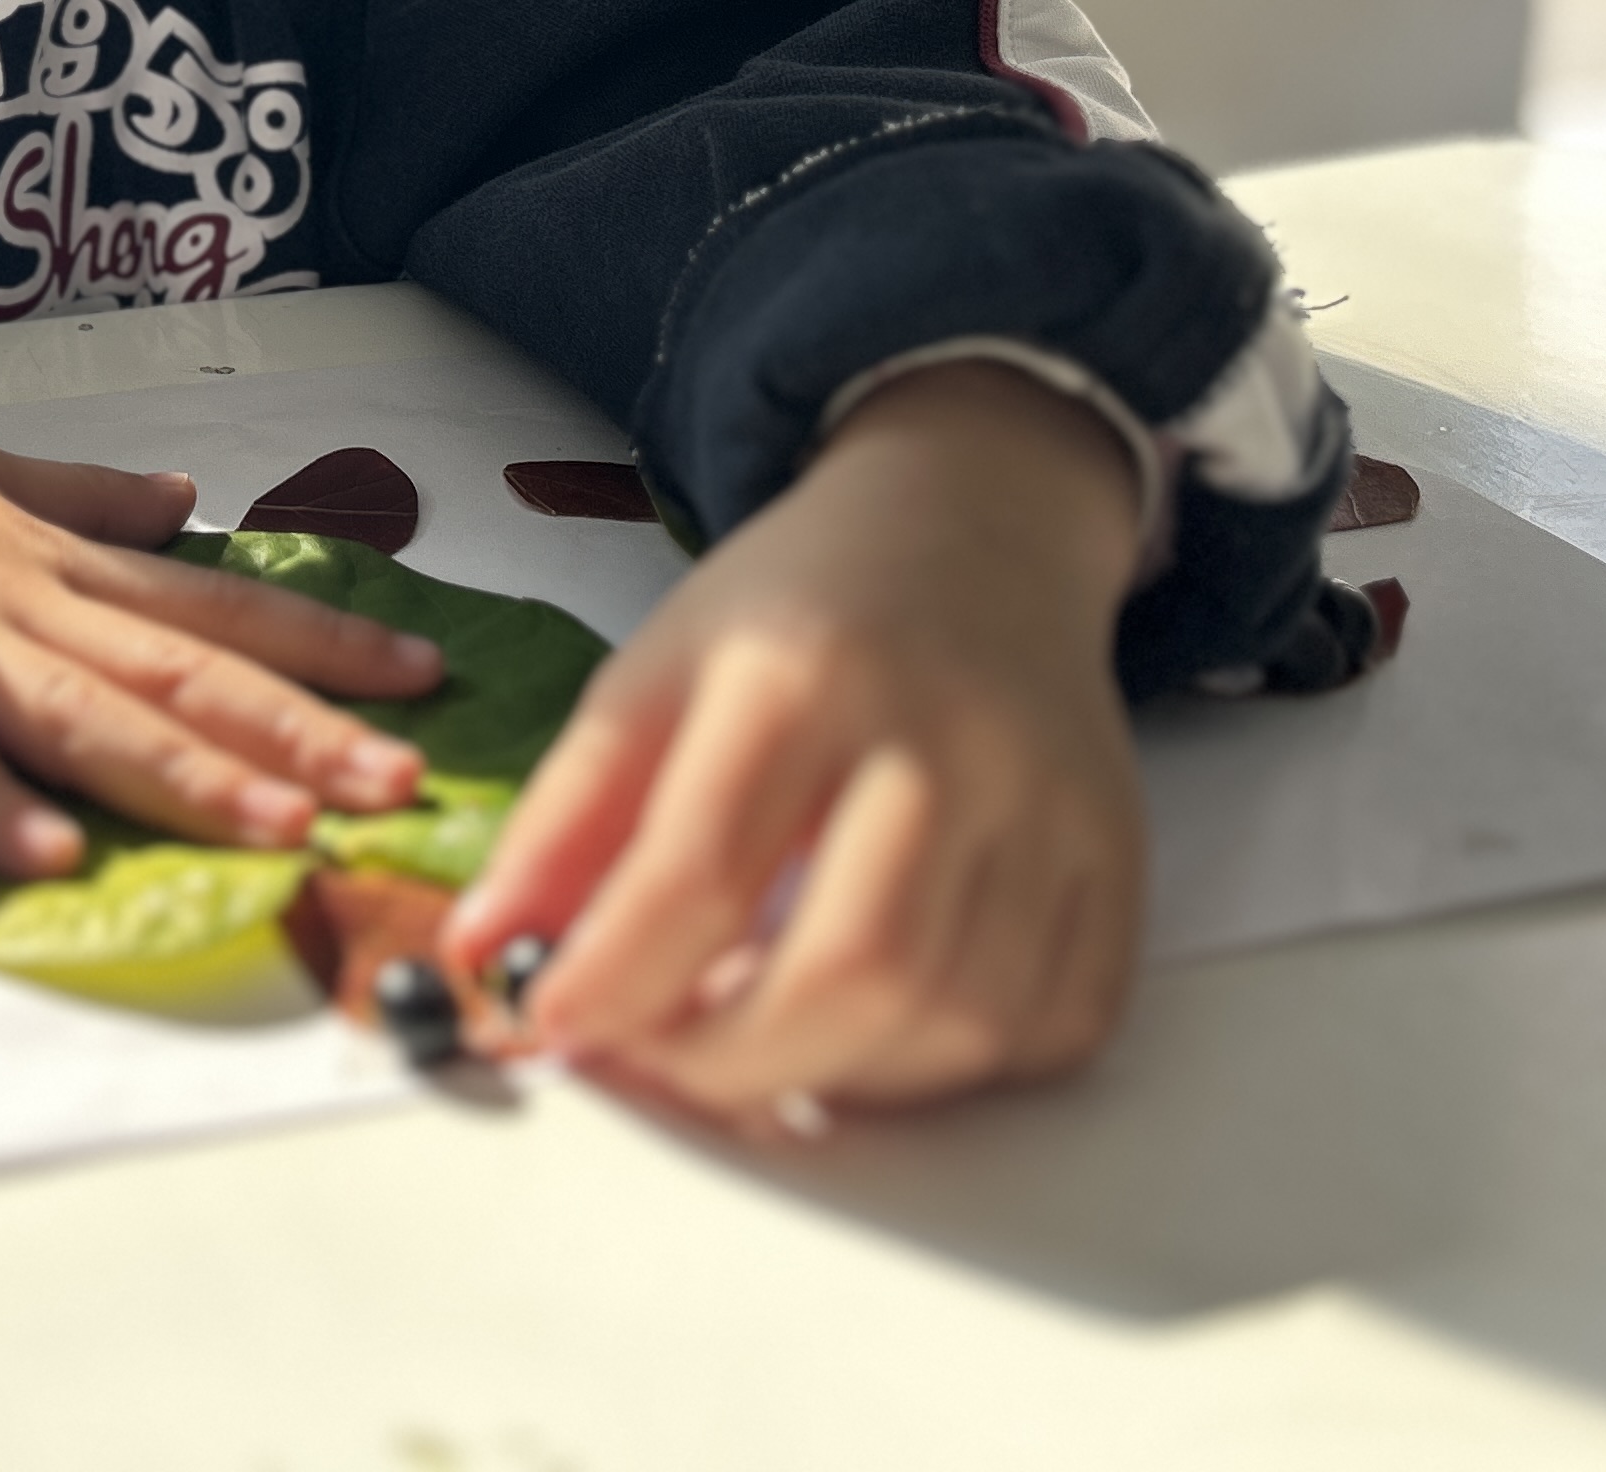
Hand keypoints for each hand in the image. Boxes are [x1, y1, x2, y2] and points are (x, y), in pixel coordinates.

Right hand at [0, 338, 444, 876]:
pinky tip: (49, 853)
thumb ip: (84, 499)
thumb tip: (186, 501)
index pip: (219, 608)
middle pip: (184, 674)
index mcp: (59, 563)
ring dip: (190, 775)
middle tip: (405, 784)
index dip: (327, 643)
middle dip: (303, 731)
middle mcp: (26, 605)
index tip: (429, 676)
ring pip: (86, 719)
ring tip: (285, 827)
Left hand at [443, 361, 1143, 1131]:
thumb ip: (569, 813)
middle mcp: (945, 735)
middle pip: (854, 966)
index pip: (703, 865)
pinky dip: (948, 1067)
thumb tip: (488, 950)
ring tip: (752, 1043)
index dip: (616, 977)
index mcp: (802, 669)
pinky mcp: (1117, 858)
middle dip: (731, 1064)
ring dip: (834, 1076)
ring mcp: (1050, 802)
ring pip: (957, 1018)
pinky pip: (1049, 1028)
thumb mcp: (658, 667)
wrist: (975, 529)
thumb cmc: (802, 610)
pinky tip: (870, 1027)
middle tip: (659, 1065)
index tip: (552, 1028)